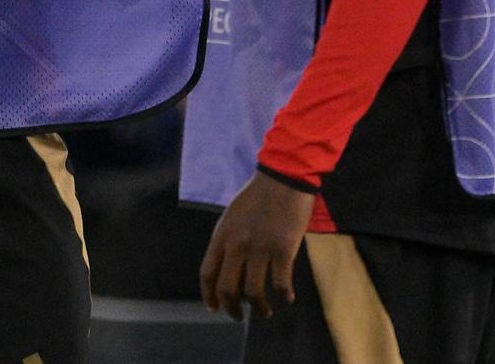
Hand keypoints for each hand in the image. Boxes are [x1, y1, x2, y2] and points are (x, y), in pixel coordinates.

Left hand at [199, 170, 315, 321]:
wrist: (283, 178)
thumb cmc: (257, 196)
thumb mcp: (232, 217)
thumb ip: (228, 241)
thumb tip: (227, 267)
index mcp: (221, 235)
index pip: (207, 273)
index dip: (209, 296)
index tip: (215, 308)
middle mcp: (237, 245)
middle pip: (228, 288)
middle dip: (232, 309)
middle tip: (239, 316)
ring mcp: (260, 248)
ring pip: (254, 292)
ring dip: (260, 308)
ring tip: (265, 312)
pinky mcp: (283, 250)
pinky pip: (280, 283)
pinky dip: (283, 296)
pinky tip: (287, 297)